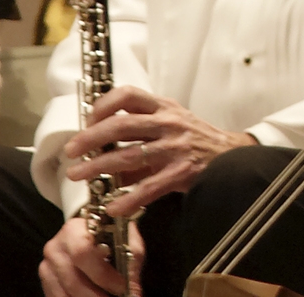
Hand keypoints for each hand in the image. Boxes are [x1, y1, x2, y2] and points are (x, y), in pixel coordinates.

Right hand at [40, 213, 142, 296]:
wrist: (87, 234)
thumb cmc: (109, 236)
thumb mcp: (125, 238)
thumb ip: (131, 259)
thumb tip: (133, 289)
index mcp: (74, 229)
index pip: (84, 252)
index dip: (103, 274)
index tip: (122, 287)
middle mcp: (55, 247)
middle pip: (73, 279)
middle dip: (96, 295)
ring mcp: (47, 267)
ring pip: (66, 293)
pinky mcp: (46, 282)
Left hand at [61, 86, 253, 213]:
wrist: (231, 156)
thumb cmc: (193, 140)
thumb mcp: (170, 126)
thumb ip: (138, 135)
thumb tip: (100, 151)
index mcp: (164, 107)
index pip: (129, 95)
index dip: (104, 105)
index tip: (88, 120)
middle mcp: (169, 123)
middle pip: (121, 126)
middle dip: (90, 139)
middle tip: (72, 151)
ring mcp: (176, 147)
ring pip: (129, 156)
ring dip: (98, 167)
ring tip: (79, 176)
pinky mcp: (182, 172)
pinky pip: (148, 187)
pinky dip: (128, 199)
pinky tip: (113, 206)